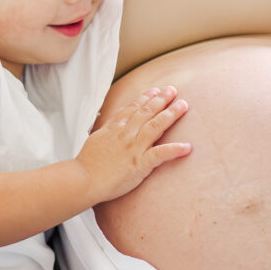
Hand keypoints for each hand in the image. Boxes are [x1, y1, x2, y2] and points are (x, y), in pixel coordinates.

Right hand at [76, 86, 189, 203]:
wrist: (83, 179)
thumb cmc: (87, 163)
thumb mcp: (95, 139)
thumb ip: (106, 129)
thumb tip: (110, 121)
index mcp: (115, 128)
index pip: (133, 108)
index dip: (146, 98)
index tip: (156, 90)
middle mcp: (125, 134)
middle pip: (146, 112)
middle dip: (161, 100)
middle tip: (173, 90)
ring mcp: (133, 148)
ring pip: (155, 126)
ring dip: (170, 115)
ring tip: (183, 106)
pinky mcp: (139, 164)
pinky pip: (159, 155)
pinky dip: (174, 150)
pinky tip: (187, 147)